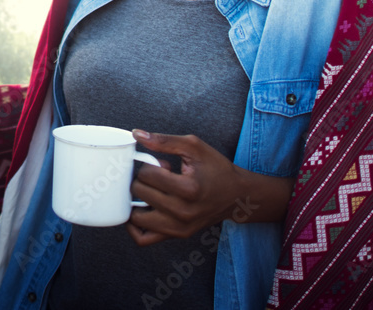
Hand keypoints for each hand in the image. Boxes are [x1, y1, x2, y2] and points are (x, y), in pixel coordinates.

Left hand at [125, 130, 290, 246]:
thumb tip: (137, 134)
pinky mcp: (177, 235)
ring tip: (151, 192)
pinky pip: (143, 239)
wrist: (236, 195)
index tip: (162, 164)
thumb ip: (164, 140)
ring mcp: (179, 227)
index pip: (148, 176)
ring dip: (136, 201)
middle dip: (143, 179)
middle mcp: (183, 212)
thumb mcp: (193, 147)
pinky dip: (135, 226)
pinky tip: (142, 210)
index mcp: (188, 189)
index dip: (149, 164)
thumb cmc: (216, 169)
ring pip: (136, 218)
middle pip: (140, 193)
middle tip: (157, 176)